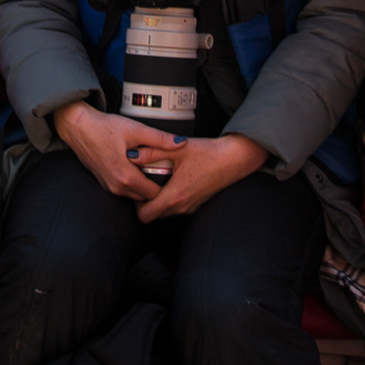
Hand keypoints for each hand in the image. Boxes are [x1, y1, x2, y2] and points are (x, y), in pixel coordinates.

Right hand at [52, 100, 177, 201]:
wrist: (78, 127)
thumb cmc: (103, 128)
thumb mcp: (135, 130)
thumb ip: (159, 139)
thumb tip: (182, 143)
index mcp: (126, 177)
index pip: (155, 194)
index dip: (166, 184)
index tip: (171, 172)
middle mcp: (117, 187)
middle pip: (145, 196)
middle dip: (156, 186)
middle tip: (164, 169)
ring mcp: (109, 187)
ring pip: (135, 194)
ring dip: (144, 184)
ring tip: (152, 166)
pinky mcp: (105, 183)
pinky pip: (125, 189)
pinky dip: (133, 181)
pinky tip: (136, 165)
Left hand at [135, 133, 267, 222]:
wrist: (233, 159)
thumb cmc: (208, 153)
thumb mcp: (177, 149)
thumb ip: (152, 152)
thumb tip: (131, 154)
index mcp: (175, 195)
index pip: (144, 215)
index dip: (136, 202)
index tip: (138, 185)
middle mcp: (181, 207)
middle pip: (153, 215)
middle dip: (145, 201)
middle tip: (145, 181)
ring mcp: (190, 208)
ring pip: (164, 212)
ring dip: (158, 199)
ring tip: (158, 178)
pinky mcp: (195, 205)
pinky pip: (175, 208)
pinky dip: (169, 198)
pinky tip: (172, 179)